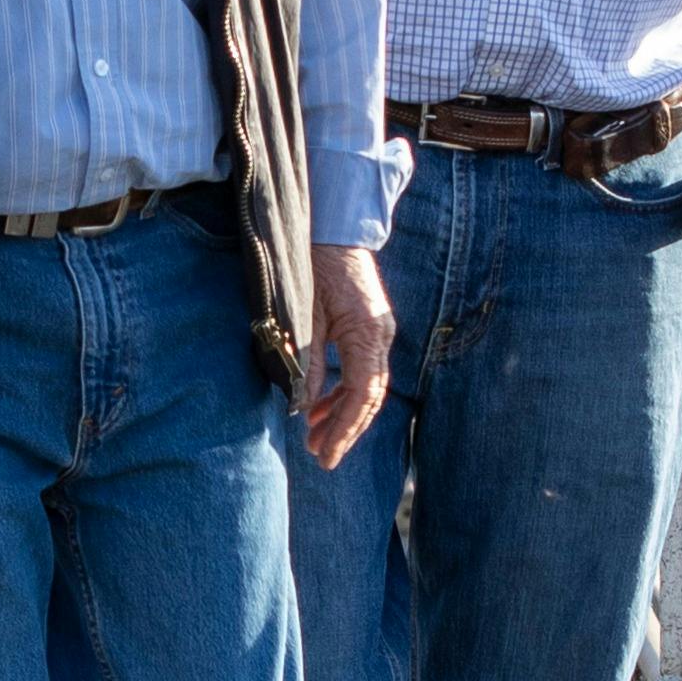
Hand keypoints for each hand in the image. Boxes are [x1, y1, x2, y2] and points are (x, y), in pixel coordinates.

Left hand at [301, 242, 393, 465]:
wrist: (335, 224)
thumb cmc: (315, 264)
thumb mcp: (304, 315)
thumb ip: (306, 361)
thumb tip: (300, 407)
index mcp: (368, 334)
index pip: (362, 395)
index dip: (345, 430)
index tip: (326, 456)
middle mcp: (381, 335)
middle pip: (370, 396)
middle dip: (346, 429)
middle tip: (320, 456)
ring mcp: (379, 330)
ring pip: (368, 385)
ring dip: (343, 412)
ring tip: (316, 435)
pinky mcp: (370, 326)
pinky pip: (362, 369)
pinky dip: (343, 390)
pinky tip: (321, 403)